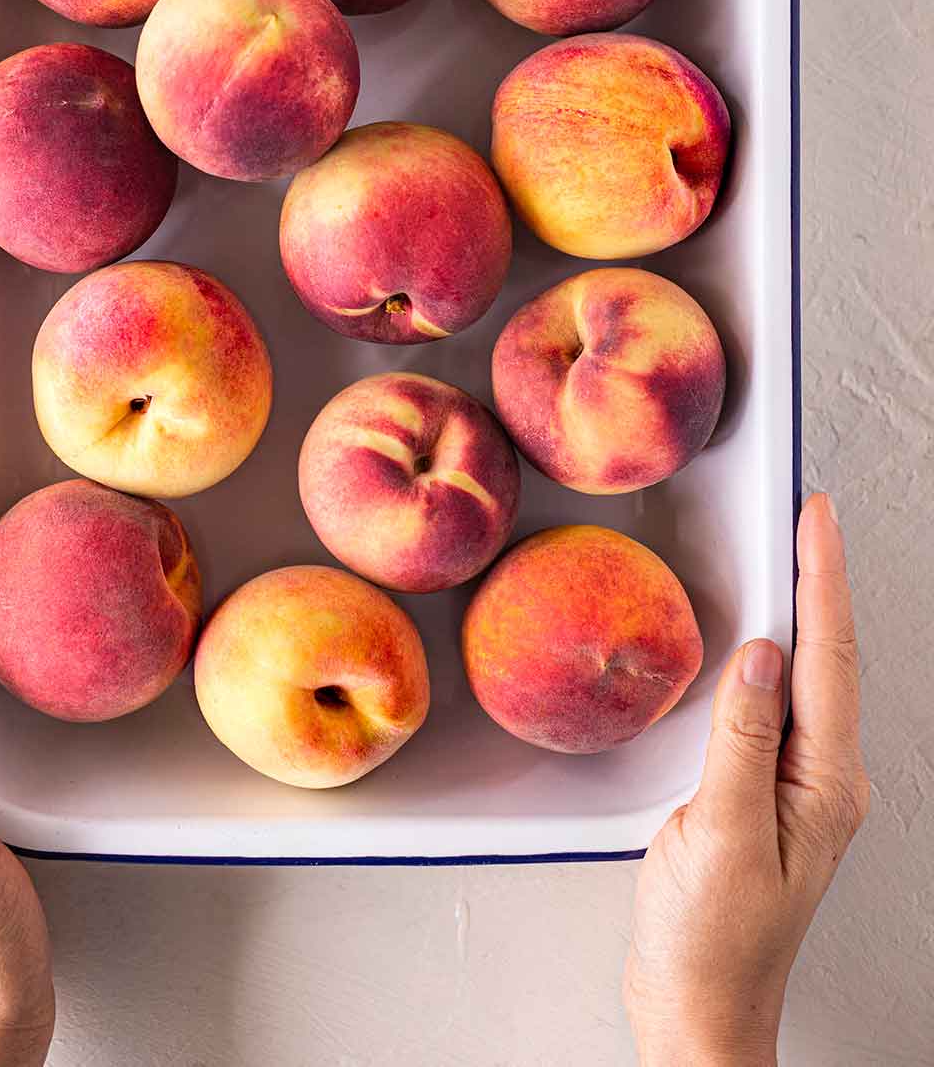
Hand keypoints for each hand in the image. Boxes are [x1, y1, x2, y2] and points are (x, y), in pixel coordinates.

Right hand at [624, 494, 869, 1066]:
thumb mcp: (722, 835)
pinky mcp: (758, 792)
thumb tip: (757, 654)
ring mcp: (792, 785)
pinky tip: (749, 640)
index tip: (814, 517)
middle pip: (824, 659)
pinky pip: (769, 706)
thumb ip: (739, 742)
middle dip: (818, 582)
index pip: (825, 661)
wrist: (698, 1009)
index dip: (821, 581)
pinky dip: (764, 656)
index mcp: (822, 784)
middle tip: (805, 515)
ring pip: (800, 679)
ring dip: (796, 612)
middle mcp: (820, 777)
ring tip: (785, 556)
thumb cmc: (710, 940)